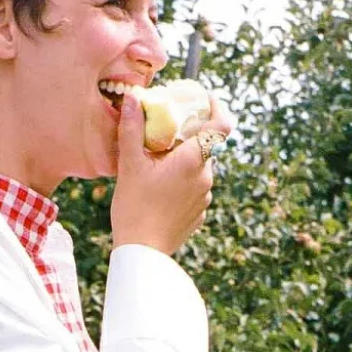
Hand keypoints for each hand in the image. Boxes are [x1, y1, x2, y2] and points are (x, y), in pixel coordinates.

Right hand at [109, 91, 235, 255]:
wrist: (142, 253)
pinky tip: (160, 190)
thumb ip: (132, 129)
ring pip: (199, 168)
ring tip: (157, 166)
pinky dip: (182, 182)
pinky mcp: (198, 214)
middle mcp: (206, 178)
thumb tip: (132, 98)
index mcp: (193, 161)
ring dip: (183, 161)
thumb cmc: (135, 208)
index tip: (203, 99)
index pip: (221, 125)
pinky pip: (195, 189)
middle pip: (205, 146)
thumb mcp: (130, 166)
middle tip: (164, 134)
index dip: (216, 107)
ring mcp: (204, 198)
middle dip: (188, 137)